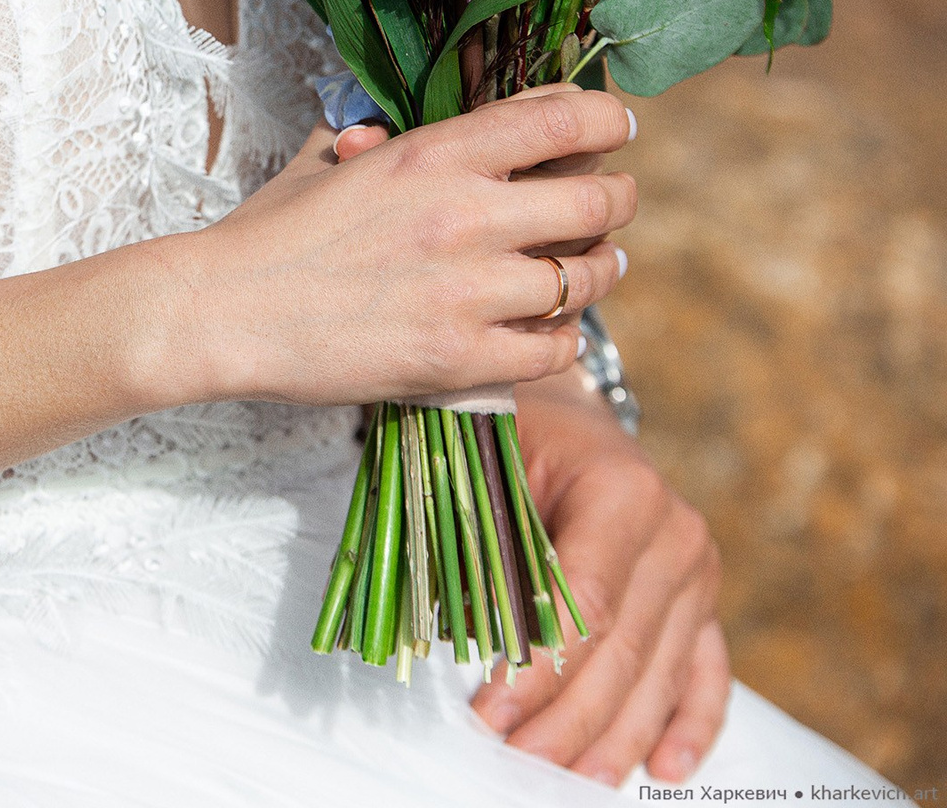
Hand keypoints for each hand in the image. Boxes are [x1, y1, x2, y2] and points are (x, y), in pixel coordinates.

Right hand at [156, 86, 636, 407]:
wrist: (225, 311)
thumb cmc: (271, 234)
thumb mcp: (330, 160)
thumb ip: (386, 134)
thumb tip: (408, 120)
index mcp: (435, 154)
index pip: (564, 121)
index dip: (606, 118)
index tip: (615, 126)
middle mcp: (466, 216)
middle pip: (598, 201)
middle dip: (617, 199)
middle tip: (611, 205)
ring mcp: (468, 292)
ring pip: (585, 278)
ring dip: (597, 271)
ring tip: (590, 268)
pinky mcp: (459, 359)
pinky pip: (555, 349)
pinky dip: (561, 338)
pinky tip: (545, 330)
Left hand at [473, 375, 729, 784]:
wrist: (563, 405)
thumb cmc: (513, 431)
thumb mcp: (486, 466)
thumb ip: (486, 546)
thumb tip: (474, 638)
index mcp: (622, 491)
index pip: (582, 603)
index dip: (537, 667)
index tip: (491, 714)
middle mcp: (675, 535)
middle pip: (622, 651)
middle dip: (567, 719)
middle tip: (517, 762)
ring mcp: (696, 572)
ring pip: (658, 673)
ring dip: (616, 737)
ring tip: (573, 782)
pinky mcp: (701, 601)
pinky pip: (702, 671)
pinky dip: (689, 723)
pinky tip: (666, 767)